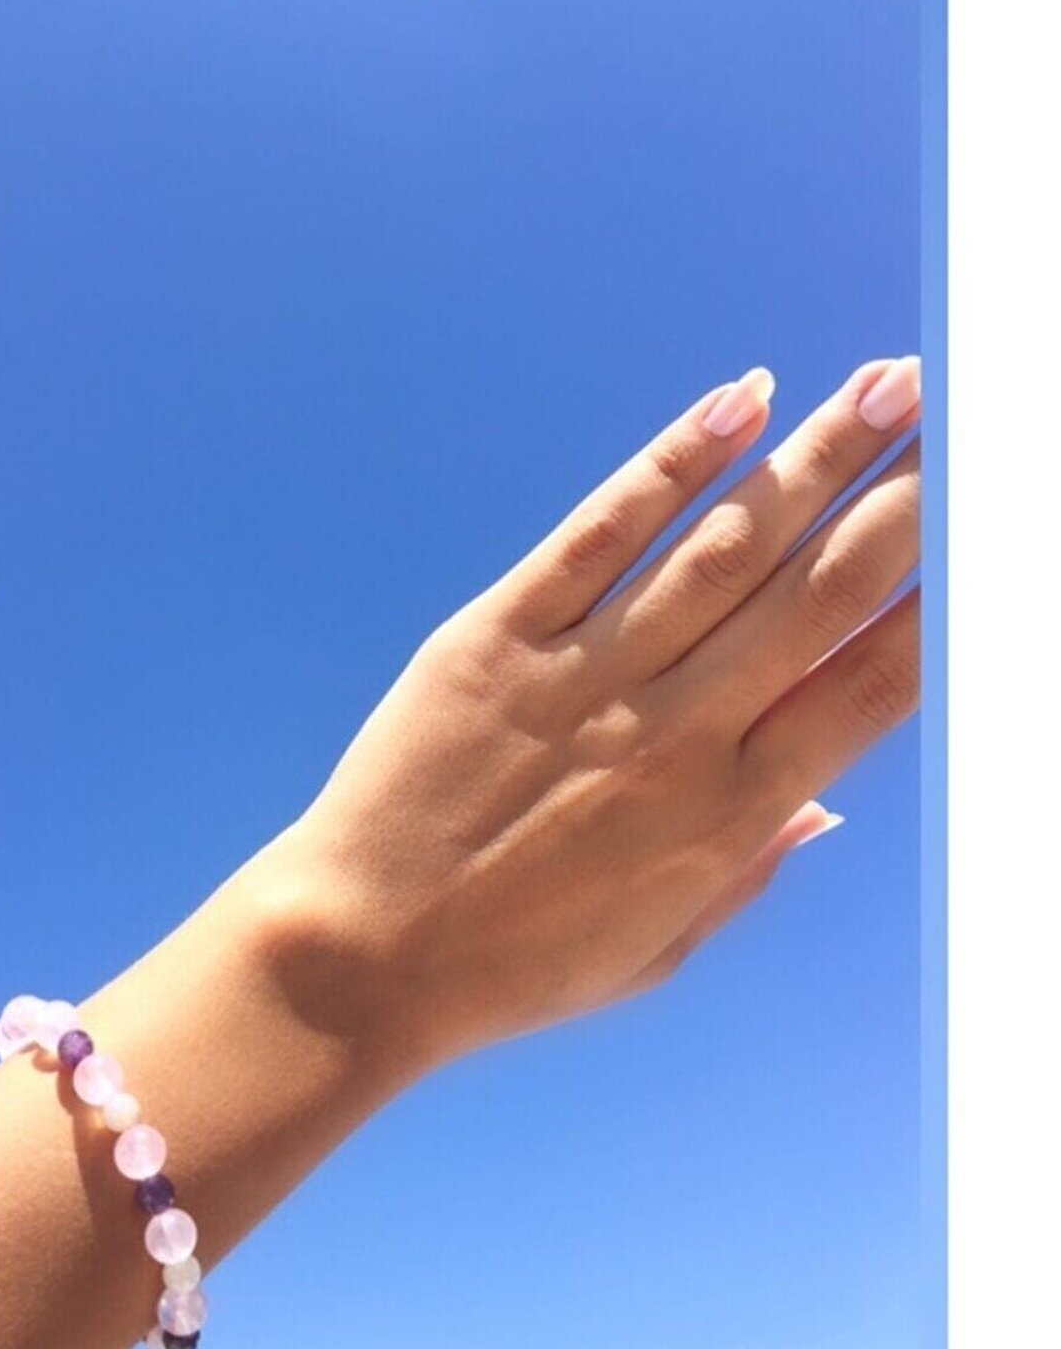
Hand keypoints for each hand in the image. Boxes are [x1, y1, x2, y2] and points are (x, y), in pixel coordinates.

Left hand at [265, 358, 919, 1069]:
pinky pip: (604, 531)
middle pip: (821, 592)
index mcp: (730, 815)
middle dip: (909, 499)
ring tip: (894, 384)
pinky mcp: (500, 636)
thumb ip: (752, 869)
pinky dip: (676, 463)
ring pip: (731, 545)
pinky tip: (741, 402)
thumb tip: (829, 802)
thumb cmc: (513, 964)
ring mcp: (588, 676)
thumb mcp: (658, 949)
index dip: (941, 602)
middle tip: (971, 419)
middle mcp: (677, 733)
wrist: (357, 955)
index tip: (990, 533)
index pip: (871, 686)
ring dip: (820, 455)